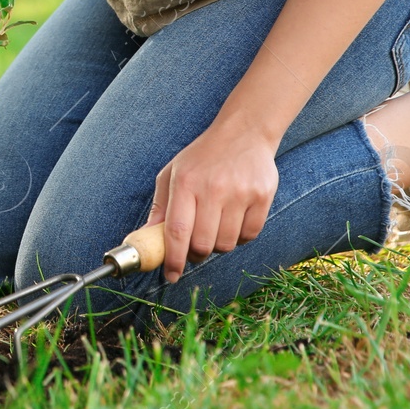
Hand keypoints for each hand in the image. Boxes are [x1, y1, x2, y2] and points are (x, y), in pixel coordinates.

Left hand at [143, 124, 278, 282]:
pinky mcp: (262, 196)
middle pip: (202, 244)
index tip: (170, 275)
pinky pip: (249, 236)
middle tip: (194, 247)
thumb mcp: (172, 173)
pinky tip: (234, 221)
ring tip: (214, 228)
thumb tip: (147, 239)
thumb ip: (160, 208)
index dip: (173, 259)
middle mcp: (213, 188)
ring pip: (226, 244)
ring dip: (217, 246)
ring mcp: (240, 192)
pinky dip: (239, 238)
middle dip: (195, 254)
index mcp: (185, 182)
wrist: (244, 133)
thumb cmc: (202, 157)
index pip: (177, 231)